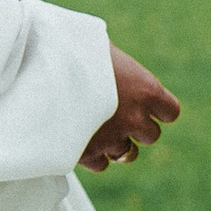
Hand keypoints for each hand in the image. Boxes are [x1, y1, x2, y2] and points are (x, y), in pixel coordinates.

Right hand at [80, 47, 179, 172]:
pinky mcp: (87, 154)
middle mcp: (135, 118)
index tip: (142, 104)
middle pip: (151, 135)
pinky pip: (101, 164)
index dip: (158, 110)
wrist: (40, 70)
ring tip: (99, 132)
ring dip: (117, 145)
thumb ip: (113, 62)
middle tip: (117, 116)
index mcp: (145, 89)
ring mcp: (112, 139)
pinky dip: (94, 156)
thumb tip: (109, 60)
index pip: (170, 111)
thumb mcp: (99, 45)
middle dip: (136, 128)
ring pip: (127, 154)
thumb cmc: (69, 48)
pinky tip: (81, 140)